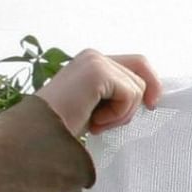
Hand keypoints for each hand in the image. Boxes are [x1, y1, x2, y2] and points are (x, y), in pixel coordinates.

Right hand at [35, 50, 161, 136]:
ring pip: (137, 88)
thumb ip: (116, 94)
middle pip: (142, 73)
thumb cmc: (65, 126)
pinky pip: (130, 95)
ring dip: (121, 114)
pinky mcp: (98, 72)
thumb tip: (151, 96)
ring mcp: (96, 61)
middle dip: (132, 105)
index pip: (137, 64)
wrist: (39, 135)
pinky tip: (95, 122)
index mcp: (92, 62)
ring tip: (96, 123)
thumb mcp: (96, 106)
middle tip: (107, 122)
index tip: (151, 106)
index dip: (150, 84)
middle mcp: (94, 56)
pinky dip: (117, 115)